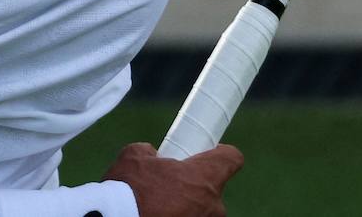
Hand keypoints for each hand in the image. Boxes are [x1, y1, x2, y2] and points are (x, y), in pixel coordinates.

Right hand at [103, 142, 243, 216]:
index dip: (220, 153)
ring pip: (201, 210)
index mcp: (205, 176)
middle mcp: (212, 204)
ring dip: (185, 207)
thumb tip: (151, 155)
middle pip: (212, 189)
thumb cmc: (128, 190)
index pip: (232, 158)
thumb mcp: (135, 156)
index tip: (208, 153)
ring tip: (158, 206)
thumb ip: (150, 152)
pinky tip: (157, 215)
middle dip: (193, 186)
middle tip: (169, 184)